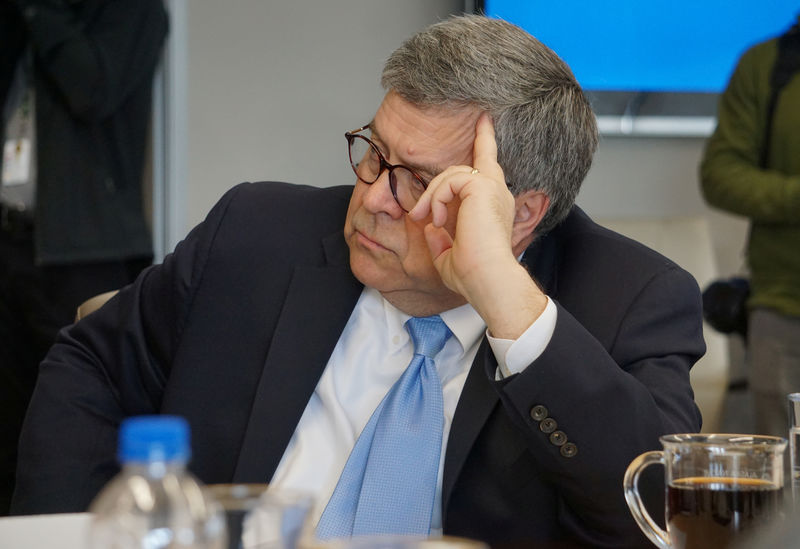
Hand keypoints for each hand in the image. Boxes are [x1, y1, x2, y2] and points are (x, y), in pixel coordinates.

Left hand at [409, 114, 546, 337]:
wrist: (487, 279)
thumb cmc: (473, 275)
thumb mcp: (450, 257)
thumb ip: (441, 240)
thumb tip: (430, 229)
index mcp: (493, 205)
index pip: (488, 165)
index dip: (485, 139)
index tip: (483, 118)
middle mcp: (497, 192)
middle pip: (466, 166)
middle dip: (437, 186)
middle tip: (419, 214)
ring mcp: (491, 187)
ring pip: (453, 173)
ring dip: (433, 197)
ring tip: (427, 220)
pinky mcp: (482, 186)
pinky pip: (450, 181)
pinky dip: (437, 199)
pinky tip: (439, 220)